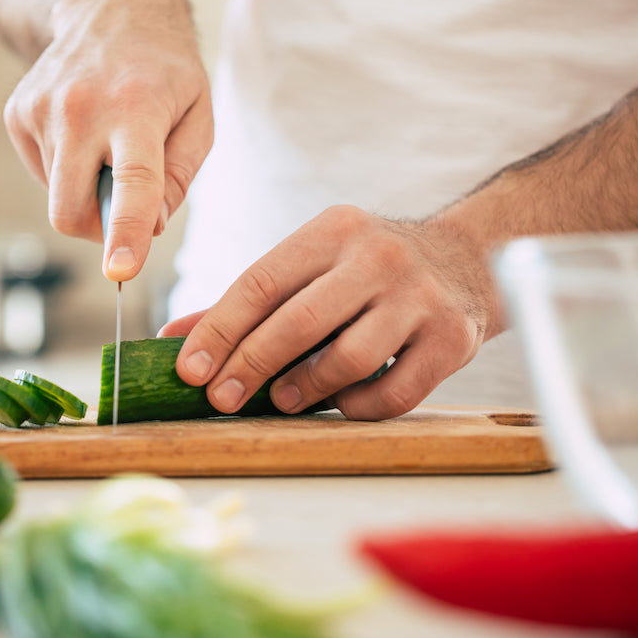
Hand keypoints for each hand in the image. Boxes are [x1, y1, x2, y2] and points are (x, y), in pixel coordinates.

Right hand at [3, 0, 213, 280]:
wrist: (109, 9)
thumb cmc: (166, 71)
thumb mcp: (199, 116)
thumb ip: (181, 178)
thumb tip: (151, 227)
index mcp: (136, 108)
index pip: (131, 183)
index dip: (126, 233)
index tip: (121, 271)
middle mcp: (81, 108)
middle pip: (71, 209)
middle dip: (98, 231)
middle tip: (126, 210)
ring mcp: (41, 109)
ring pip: (59, 196)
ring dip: (87, 188)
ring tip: (109, 142)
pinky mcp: (18, 114)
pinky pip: (43, 174)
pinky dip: (68, 169)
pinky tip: (85, 131)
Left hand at [163, 206, 500, 419]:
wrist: (466, 260)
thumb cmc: (366, 272)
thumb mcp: (311, 266)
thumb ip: (246, 303)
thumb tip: (171, 342)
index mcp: (332, 231)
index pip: (261, 282)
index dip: (219, 330)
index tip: (189, 369)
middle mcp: (378, 257)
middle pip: (299, 322)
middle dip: (250, 366)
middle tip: (221, 398)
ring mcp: (420, 298)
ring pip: (348, 359)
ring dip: (305, 388)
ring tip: (283, 400)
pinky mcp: (451, 338)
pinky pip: (394, 392)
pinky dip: (357, 406)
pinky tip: (340, 403)